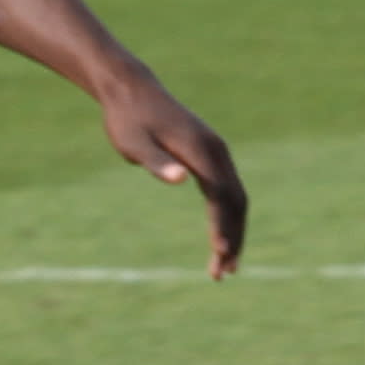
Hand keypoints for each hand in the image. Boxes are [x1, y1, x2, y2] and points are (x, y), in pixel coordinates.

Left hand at [104, 79, 248, 277]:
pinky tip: (220, 237)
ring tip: (224, 266)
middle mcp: (216, 151)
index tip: (220, 254)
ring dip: (234, 231)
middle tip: (223, 273)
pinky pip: (227, 190)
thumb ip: (156, 162)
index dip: (222, 226)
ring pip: (236, 198)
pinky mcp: (211, 154)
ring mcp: (217, 152)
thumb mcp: (134, 143)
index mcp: (201, 151)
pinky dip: (227, 216)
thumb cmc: (128, 120)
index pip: (221, 195)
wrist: (131, 90)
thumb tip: (180, 179)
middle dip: (233, 238)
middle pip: (236, 201)